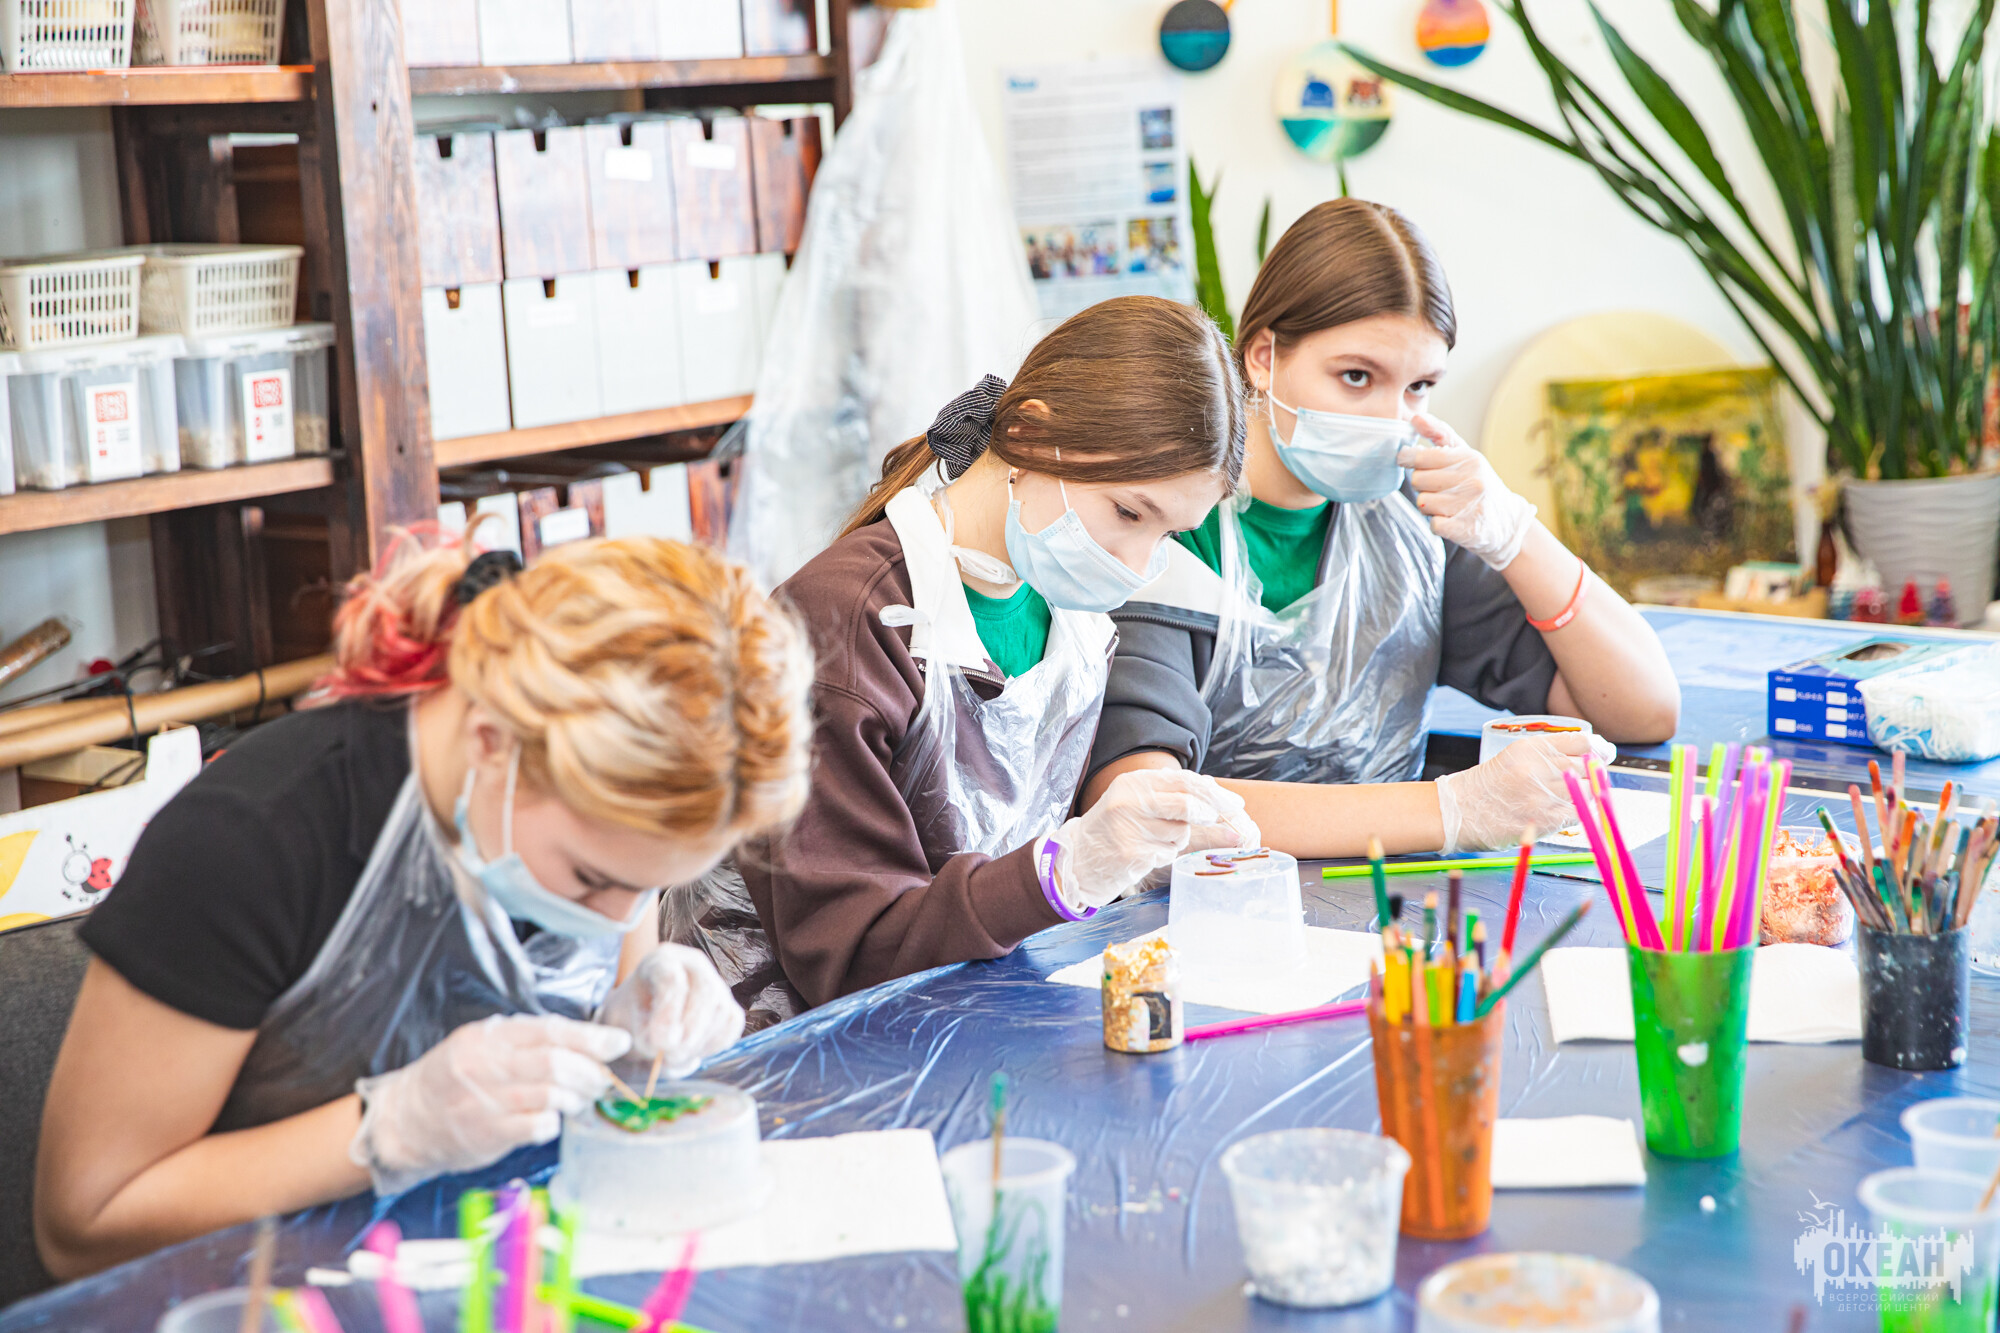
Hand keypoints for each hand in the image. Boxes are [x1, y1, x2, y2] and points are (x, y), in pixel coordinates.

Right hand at [351, 1014, 630, 1196]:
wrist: (405, 1120)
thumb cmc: (454, 1079)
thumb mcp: (482, 1046)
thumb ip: (525, 1041)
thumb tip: (583, 1040)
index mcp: (488, 1037)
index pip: (549, 1031)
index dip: (590, 1037)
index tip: (618, 1042)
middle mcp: (485, 1066)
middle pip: (554, 1063)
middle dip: (590, 1071)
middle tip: (603, 1078)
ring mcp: (484, 1102)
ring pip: (549, 1095)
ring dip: (576, 1097)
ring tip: (581, 1098)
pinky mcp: (487, 1134)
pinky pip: (537, 1126)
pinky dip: (554, 1122)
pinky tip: (553, 1119)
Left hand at [597, 942, 745, 1078]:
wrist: (644, 1020)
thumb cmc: (630, 1017)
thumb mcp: (622, 1022)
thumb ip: (637, 1032)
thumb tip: (667, 1045)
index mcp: (662, 960)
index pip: (672, 977)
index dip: (668, 1012)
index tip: (658, 1043)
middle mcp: (694, 964)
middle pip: (705, 990)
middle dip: (690, 1030)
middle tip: (670, 1056)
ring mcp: (716, 983)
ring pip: (722, 1009)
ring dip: (699, 1042)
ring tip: (674, 1057)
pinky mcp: (729, 1003)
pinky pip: (733, 1023)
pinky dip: (715, 1043)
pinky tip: (692, 1052)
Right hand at [1056, 769, 1250, 908]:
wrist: (1076, 859)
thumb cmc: (1113, 829)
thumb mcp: (1135, 801)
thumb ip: (1170, 796)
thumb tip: (1219, 800)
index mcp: (1134, 783)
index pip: (1184, 781)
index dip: (1214, 793)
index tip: (1235, 805)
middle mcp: (1130, 801)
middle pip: (1187, 805)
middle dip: (1210, 814)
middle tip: (1222, 820)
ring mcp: (1130, 828)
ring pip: (1180, 833)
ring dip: (1177, 840)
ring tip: (1153, 841)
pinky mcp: (1131, 854)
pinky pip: (1167, 855)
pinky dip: (1164, 856)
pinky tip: (1145, 855)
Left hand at [1397, 413, 1536, 569]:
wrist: (1508, 522)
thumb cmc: (1479, 484)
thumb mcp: (1465, 454)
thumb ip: (1439, 434)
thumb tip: (1415, 417)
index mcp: (1469, 459)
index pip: (1422, 456)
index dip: (1408, 459)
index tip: (1406, 460)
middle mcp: (1472, 481)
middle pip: (1418, 480)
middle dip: (1422, 485)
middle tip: (1438, 488)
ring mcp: (1470, 506)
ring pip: (1423, 503)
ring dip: (1429, 506)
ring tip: (1447, 505)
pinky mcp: (1466, 529)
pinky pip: (1433, 524)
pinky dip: (1437, 523)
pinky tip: (1451, 519)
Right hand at [1434, 733, 1614, 852]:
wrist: (1458, 812)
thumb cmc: (1486, 786)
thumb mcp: (1513, 757)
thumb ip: (1548, 755)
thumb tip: (1591, 756)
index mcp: (1530, 748)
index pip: (1582, 743)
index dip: (1597, 750)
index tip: (1601, 756)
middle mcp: (1538, 768)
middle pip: (1587, 767)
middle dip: (1592, 774)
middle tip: (1586, 780)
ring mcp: (1543, 795)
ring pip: (1587, 791)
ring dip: (1586, 795)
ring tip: (1574, 797)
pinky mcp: (1545, 819)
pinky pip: (1579, 813)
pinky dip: (1579, 812)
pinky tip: (1567, 811)